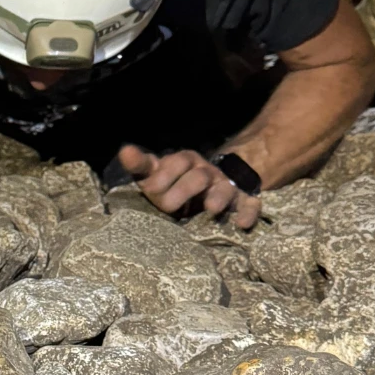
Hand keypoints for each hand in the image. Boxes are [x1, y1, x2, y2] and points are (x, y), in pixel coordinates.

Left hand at [117, 143, 261, 229]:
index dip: (165, 173)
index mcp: (185, 162)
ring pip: (225, 189)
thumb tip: (124, 151)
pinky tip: (242, 223)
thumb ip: (141, 164)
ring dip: (219, 197)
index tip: (150, 188)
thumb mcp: (154, 173)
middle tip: (169, 207)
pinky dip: (248, 213)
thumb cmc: (172, 183)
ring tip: (211, 209)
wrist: (205, 190)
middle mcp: (206, 172)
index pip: (177, 162)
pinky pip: (249, 204)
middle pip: (199, 176)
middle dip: (185, 189)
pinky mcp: (240, 202)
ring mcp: (224, 187)